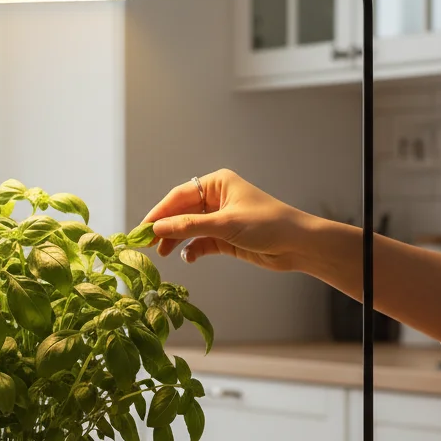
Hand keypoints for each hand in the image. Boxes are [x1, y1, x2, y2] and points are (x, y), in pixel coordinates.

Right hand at [141, 169, 320, 272]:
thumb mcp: (224, 224)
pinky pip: (200, 242)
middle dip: (165, 228)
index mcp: (217, 183)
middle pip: (181, 212)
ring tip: (163, 254)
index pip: (179, 196)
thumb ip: (188, 226)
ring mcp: (221, 218)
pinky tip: (188, 257)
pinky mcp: (226, 238)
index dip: (159, 213)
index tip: (142, 229)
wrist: (299, 245)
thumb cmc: (267, 224)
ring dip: (176, 240)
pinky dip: (192, 250)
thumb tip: (156, 228)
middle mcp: (217, 198)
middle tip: (147, 244)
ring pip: (189, 229)